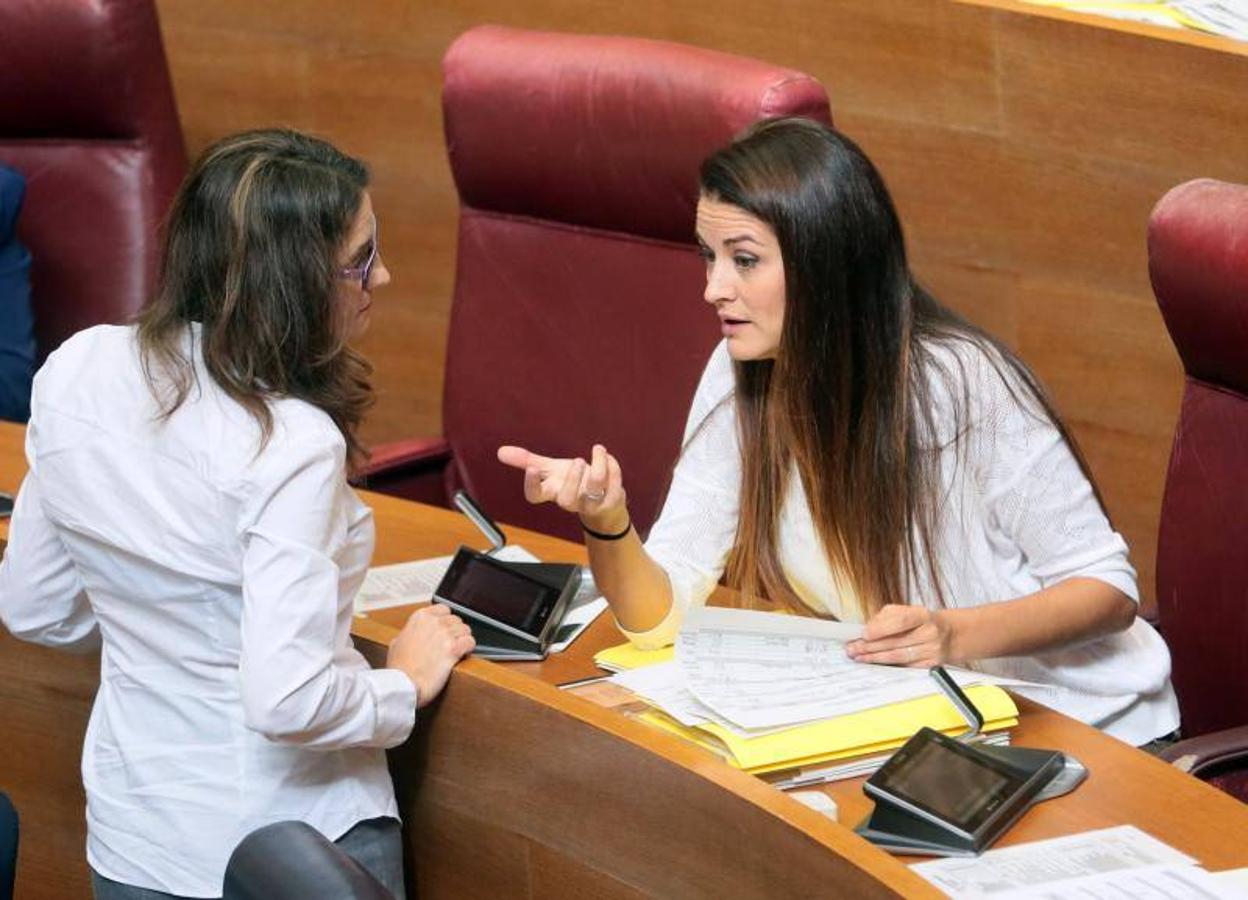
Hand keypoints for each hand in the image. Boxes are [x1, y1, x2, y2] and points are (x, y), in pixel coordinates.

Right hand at [386, 604, 475, 706]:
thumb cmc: (399, 669)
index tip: (445, 629)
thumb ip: (408, 633)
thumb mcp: (396, 643)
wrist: (403, 684)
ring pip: (465, 630)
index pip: (443, 609)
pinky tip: (462, 654)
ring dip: (463, 640)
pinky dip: (468, 649)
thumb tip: (411, 634)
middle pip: (456, 620)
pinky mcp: (454, 649)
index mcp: (420, 618)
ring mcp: (444, 634)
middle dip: (455, 632)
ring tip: (458, 650)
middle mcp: (434, 623)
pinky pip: (470, 642)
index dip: (446, 620)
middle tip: (451, 643)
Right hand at [496, 443, 627, 532]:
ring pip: (593, 488)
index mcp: (552, 492)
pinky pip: (614, 484)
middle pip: (566, 499)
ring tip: (597, 451)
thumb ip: (528, 461)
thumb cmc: (574, 484)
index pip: (535, 496)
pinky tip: (609, 458)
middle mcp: (570, 500)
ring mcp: (591, 503)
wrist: (603, 503)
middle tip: (577, 461)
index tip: (531, 470)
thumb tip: (501, 451)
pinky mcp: (611, 500)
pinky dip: (613, 467)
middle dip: (572, 478)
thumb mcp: (551, 470)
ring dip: (597, 467)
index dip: (531, 485)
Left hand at [845, 604, 952, 667]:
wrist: (949, 634)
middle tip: (852, 648)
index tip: (864, 634)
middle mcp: (929, 632)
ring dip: (875, 658)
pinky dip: (887, 665)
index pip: (901, 621)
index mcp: (922, 614)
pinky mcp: (931, 664)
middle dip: (870, 646)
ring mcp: (932, 650)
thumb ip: (885, 617)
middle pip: (896, 642)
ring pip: (898, 656)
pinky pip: (905, 666)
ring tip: (859, 657)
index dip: (881, 628)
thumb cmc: (921, 621)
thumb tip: (868, 628)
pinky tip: (875, 663)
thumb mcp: (905, 611)